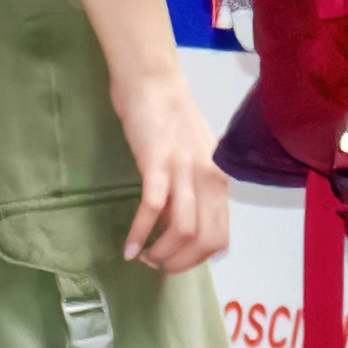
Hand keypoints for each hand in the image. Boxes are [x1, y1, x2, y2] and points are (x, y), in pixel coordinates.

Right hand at [110, 58, 230, 272]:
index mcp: (219, 181)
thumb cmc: (170, 118)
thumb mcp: (192, 158)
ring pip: (183, 231)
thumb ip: (191, 191)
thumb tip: (178, 226)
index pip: (220, 237)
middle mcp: (208, 179)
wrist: (152, 81)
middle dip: (179, 263)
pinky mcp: (157, 163)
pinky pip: (152, 208)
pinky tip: (128, 247)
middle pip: (205, 241)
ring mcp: (184, 171)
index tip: (174, 263)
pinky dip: (139, 234)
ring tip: (142, 259)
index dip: (196, 259)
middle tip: (156, 266)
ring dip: (161, 253)